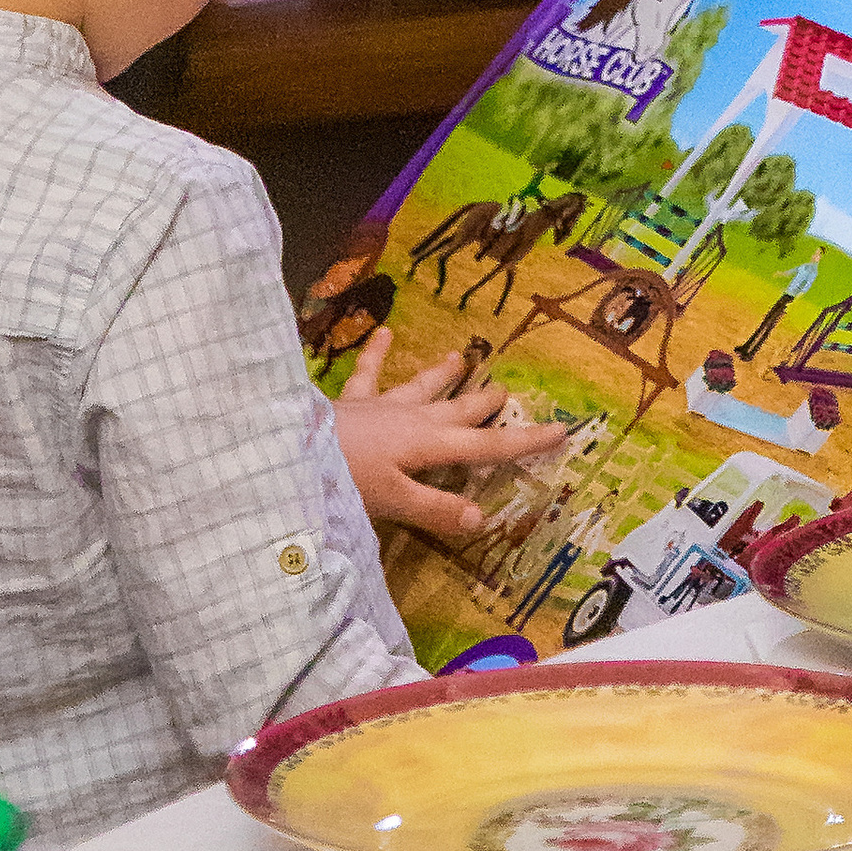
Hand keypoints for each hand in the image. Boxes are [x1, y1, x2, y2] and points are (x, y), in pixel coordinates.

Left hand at [330, 332, 570, 544]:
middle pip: (458, 410)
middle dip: (484, 404)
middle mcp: (412, 418)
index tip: (560, 431)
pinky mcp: (351, 403)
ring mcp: (381, 406)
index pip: (487, 445)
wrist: (291, 449)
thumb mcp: (393, 502)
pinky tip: (383, 333)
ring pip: (419, 387)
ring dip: (440, 374)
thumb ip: (436, 509)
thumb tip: (483, 518)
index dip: (524, 441)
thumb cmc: (344, 479)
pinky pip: (367, 375)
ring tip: (458, 356)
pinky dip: (376, 354)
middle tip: (507, 390)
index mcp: (429, 444)